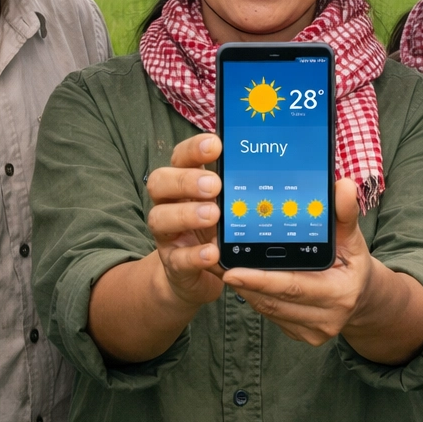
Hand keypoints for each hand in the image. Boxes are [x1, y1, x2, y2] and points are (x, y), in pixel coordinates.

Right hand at [143, 133, 226, 308]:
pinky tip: (212, 252)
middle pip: (160, 182)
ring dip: (186, 214)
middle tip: (214, 185)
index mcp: (184, 183)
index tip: (216, 145)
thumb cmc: (216, 232)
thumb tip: (263, 165)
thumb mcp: (227, 207)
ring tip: (213, 215)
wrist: (198, 276)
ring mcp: (167, 235)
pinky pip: (177, 258)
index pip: (180, 158)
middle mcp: (169, 204)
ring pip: (159, 218)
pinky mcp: (173, 264)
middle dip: (185, 180)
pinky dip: (194, 255)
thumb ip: (236, 188)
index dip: (193, 149)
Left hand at [221, 178, 377, 345]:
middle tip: (216, 262)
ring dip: (244, 287)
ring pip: (266, 308)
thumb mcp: (353, 237)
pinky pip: (269, 313)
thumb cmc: (352, 262)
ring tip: (222, 264)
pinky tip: (241, 277)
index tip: (233, 270)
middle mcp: (326, 318)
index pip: (293, 286)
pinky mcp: (299, 334)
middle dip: (243, 281)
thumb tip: (343, 186)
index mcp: (340, 293)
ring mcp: (311, 331)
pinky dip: (253, 295)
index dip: (261, 280)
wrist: (361, 295)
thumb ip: (345, 213)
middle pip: (273, 300)